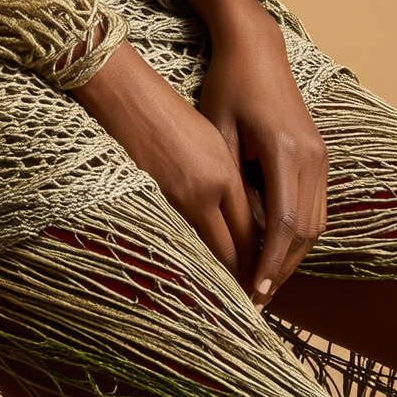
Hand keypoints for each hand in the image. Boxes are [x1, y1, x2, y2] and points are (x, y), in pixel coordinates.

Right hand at [72, 41, 257, 283]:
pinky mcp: (154, 203)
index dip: (262, 258)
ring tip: (231, 289)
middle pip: (233, 248)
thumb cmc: (173, 112)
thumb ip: (232, 180)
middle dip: (244, 274)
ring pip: (208, 249)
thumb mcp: (213, 140)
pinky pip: (183, 238)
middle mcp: (205, 193)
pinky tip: (200, 265)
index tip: (267, 278)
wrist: (130, 99)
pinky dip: (195, 254)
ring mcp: (177, 201)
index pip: (252, 231)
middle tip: (252, 297)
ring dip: (221, 269)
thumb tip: (248, 217)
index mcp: (225, 175)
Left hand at [185, 0, 329, 308]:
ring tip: (263, 283)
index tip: (255, 293)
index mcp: (286, 151)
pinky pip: (314, 206)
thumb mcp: (217, 128)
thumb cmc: (229, 83)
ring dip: (291, 256)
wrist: (257, 46)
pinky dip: (297, 234)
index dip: (270, 264)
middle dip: (281, 269)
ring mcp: (320, 155)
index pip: (284, 224)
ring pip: (314, 223)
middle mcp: (312, 157)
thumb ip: (226, 179)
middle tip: (256, 300)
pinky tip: (274, 249)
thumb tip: (223, 231)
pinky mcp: (318, 154)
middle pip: (305, 232)